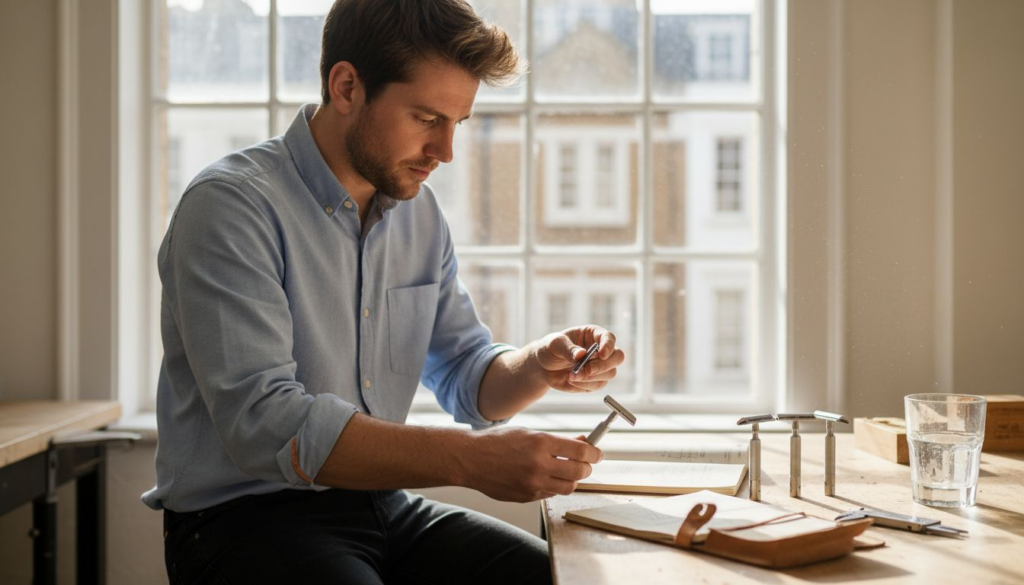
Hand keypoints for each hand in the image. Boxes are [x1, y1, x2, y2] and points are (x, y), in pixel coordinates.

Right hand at [463, 427, 601, 501]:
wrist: (471, 459)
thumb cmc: (498, 442)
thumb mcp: (529, 433)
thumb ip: (557, 440)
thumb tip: (583, 442)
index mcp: (541, 443)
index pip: (581, 451)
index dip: (594, 453)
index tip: (597, 453)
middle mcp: (539, 465)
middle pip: (580, 472)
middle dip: (586, 467)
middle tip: (585, 463)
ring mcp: (532, 484)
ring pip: (568, 487)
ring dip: (572, 479)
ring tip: (566, 471)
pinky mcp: (526, 497)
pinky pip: (550, 494)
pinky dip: (553, 486)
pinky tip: (545, 477)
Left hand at [533, 325, 625, 392]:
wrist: (543, 366)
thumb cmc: (550, 349)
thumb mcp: (555, 344)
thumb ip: (568, 348)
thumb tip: (581, 354)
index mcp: (593, 335)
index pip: (609, 338)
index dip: (608, 345)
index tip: (601, 353)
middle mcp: (601, 350)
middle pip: (617, 357)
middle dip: (604, 365)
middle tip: (588, 369)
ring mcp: (600, 366)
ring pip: (610, 373)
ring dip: (591, 377)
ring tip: (572, 376)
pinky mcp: (595, 381)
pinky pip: (598, 385)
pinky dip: (585, 385)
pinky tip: (572, 380)